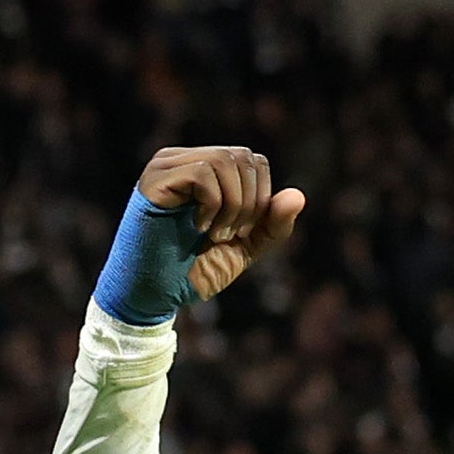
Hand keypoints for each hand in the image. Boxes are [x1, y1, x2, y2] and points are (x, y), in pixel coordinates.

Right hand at [131, 145, 304, 306]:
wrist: (155, 296)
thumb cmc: (193, 271)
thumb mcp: (244, 248)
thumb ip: (271, 225)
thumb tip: (298, 195)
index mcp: (204, 170)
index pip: (252, 160)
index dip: (261, 196)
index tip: (243, 232)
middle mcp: (183, 160)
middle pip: (243, 156)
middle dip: (250, 202)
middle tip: (230, 235)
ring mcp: (167, 166)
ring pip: (225, 160)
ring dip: (233, 206)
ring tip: (215, 234)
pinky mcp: (156, 179)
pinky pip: (203, 172)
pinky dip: (212, 206)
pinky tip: (197, 229)